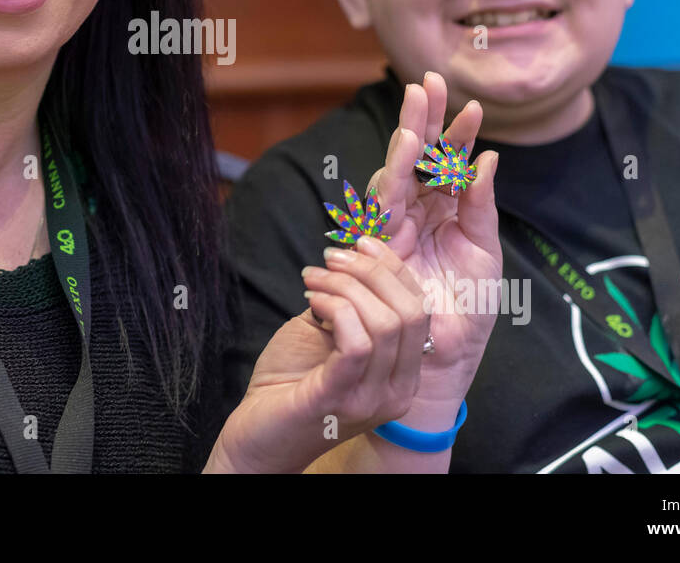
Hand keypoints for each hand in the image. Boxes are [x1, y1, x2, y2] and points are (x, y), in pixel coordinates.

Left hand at [211, 236, 429, 472]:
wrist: (259, 438)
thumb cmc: (291, 384)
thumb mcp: (329, 335)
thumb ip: (349, 306)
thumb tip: (352, 259)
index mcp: (403, 373)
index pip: (420, 307)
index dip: (393, 267)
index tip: (360, 242)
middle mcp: (398, 390)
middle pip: (411, 311)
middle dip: (371, 271)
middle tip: (331, 258)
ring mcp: (373, 399)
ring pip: (387, 323)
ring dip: (345, 286)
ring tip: (313, 279)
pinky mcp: (341, 399)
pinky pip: (357, 343)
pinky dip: (337, 309)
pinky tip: (312, 301)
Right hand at [366, 70, 502, 403]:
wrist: (446, 353)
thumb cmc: (466, 309)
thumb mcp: (486, 251)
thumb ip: (481, 205)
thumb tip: (488, 159)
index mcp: (445, 209)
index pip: (450, 162)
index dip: (459, 133)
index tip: (475, 106)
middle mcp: (418, 210)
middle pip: (417, 154)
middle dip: (422, 116)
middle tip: (429, 80)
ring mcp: (395, 224)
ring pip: (396, 169)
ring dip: (407, 136)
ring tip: (417, 105)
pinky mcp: (379, 242)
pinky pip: (383, 201)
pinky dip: (395, 173)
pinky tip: (409, 147)